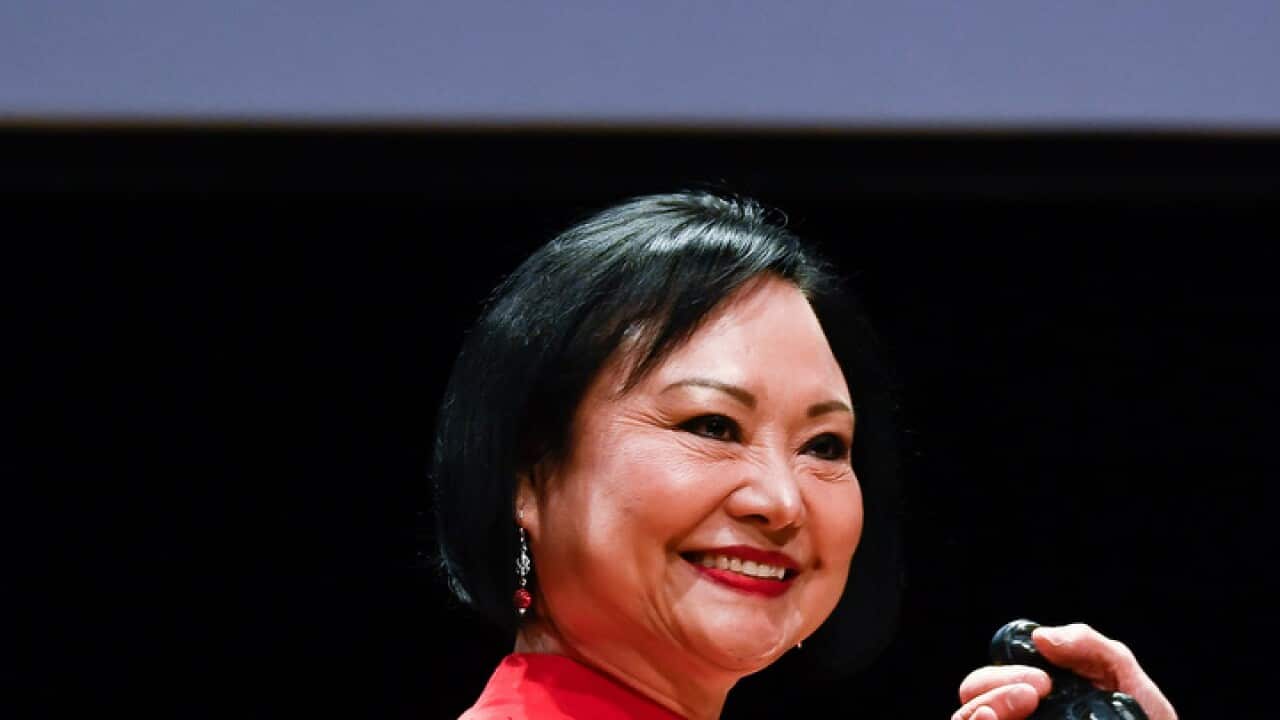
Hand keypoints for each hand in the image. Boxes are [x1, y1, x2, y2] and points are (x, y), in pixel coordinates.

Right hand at [951, 623, 1176, 719]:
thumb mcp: (1126, 680)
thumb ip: (1090, 646)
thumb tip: (1041, 638)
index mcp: (1032, 697)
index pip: (985, 681)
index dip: (1002, 672)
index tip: (1042, 679)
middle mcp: (1016, 716)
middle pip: (970, 698)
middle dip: (993, 688)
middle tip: (1039, 692)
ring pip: (965, 719)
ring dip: (987, 706)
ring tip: (1029, 705)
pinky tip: (995, 719)